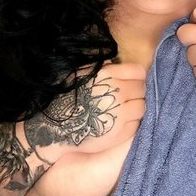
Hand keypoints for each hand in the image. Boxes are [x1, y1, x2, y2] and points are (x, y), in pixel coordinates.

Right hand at [23, 62, 146, 160]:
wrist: (54, 130)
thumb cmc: (65, 100)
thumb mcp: (80, 75)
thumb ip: (101, 68)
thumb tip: (116, 63)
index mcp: (106, 76)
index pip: (138, 71)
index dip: (137, 77)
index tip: (132, 82)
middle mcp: (115, 93)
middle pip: (141, 89)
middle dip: (136, 92)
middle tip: (127, 98)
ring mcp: (119, 114)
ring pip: (142, 106)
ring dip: (135, 108)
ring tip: (124, 111)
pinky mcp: (120, 133)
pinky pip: (137, 124)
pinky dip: (131, 122)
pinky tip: (119, 122)